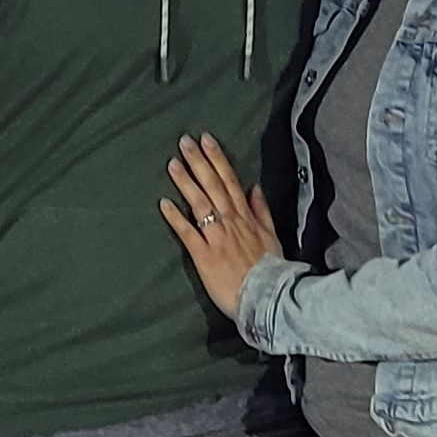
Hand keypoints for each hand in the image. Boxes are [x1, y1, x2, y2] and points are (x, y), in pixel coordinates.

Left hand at [160, 134, 279, 319]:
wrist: (268, 296)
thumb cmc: (271, 268)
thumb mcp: (272, 235)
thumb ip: (262, 211)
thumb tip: (254, 187)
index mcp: (246, 217)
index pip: (230, 181)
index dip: (217, 159)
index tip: (206, 140)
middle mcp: (231, 221)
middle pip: (213, 186)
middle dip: (199, 162)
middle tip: (184, 141)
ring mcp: (217, 237)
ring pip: (200, 203)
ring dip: (186, 182)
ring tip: (172, 164)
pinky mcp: (204, 255)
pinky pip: (188, 233)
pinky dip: (176, 217)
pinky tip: (163, 203)